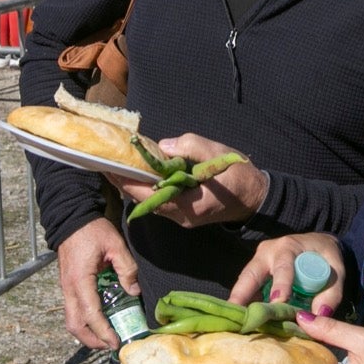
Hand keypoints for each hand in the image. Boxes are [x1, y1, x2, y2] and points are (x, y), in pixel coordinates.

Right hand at [54, 217, 137, 350]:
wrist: (71, 218)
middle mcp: (69, 288)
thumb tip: (134, 291)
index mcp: (80, 280)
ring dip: (86, 333)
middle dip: (91, 340)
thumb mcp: (115, 245)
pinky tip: (100, 319)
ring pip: (71, 320)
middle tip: (110, 345)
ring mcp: (66, 288)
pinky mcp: (67, 285)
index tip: (116, 342)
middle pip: (74, 325)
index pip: (91, 314)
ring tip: (106, 335)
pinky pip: (73, 310)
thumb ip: (126, 268)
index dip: (103, 332)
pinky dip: (84, 320)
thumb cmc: (92, 230)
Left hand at [110, 133, 268, 226]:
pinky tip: (140, 173)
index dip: (127, 182)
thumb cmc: (240, 177)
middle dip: (125, 183)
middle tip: (106, 163)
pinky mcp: (185, 213)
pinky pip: (160, 201)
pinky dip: (148, 187)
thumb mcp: (220, 155)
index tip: (109, 168)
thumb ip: (192, 148)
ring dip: (134, 185)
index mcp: (188, 205)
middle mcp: (181, 216)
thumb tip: (165, 146)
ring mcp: (182, 217)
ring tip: (117, 166)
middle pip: (145, 201)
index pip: (149, 195)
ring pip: (151, 202)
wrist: (257, 199)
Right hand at [228, 234, 344, 311]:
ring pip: (244, 282)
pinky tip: (240, 321)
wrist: (317, 244)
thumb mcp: (336, 270)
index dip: (279, 285)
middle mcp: (268, 251)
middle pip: (251, 274)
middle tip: (236, 317)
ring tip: (233, 324)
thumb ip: (331, 293)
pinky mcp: (255, 272)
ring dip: (238, 303)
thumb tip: (318, 316)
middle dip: (242, 295)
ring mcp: (258, 260)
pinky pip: (247, 289)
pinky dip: (243, 304)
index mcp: (289, 247)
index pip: (283, 267)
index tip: (276, 303)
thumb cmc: (325, 257)